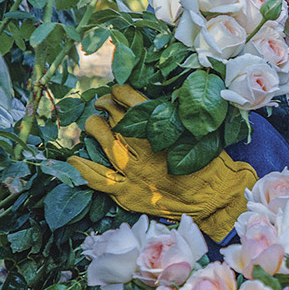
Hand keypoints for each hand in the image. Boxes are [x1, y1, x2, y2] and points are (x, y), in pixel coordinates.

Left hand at [68, 84, 256, 241]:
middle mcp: (144, 147)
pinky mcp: (128, 192)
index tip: (118, 91)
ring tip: (93, 122)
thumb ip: (175, 117)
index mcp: (163, 128)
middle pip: (115, 117)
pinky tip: (73, 158)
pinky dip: (82, 168)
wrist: (215, 198)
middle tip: (103, 103)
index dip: (121, 92)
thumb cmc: (212, 162)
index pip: (132, 101)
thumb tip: (154, 104)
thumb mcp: (198, 131)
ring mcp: (133, 170)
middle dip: (106, 105)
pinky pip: (98, 178)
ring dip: (94, 127)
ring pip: (103, 141)